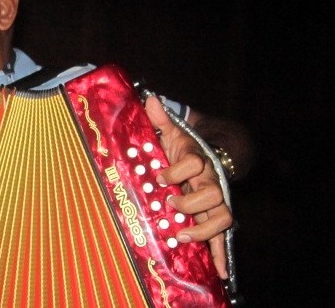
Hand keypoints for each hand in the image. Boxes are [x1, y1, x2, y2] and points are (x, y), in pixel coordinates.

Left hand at [145, 96, 232, 278]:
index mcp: (197, 160)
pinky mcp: (213, 216)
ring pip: (222, 216)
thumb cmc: (182, 148)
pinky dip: (221, 254)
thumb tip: (149, 98)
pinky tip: (220, 272)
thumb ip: (160, 119)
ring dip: (202, 229)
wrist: (207, 157)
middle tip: (169, 205)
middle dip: (189, 202)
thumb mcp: (171, 133)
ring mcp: (214, 200)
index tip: (159, 176)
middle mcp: (210, 180)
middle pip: (211, 193)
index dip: (177, 170)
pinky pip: (221, 237)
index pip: (194, 163)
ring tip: (180, 235)